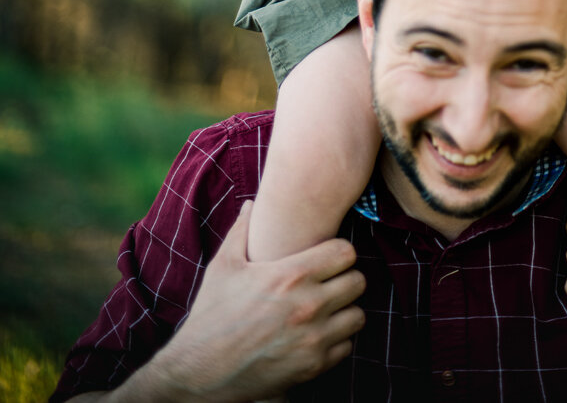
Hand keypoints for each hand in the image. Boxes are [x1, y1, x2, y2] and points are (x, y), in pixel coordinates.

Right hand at [137, 201, 364, 401]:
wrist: (198, 372)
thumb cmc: (210, 316)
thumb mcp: (223, 269)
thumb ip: (242, 232)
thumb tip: (250, 204)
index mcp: (290, 276)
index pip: (346, 252)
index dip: (338, 254)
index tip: (327, 261)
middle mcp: (308, 305)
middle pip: (358, 281)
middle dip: (345, 281)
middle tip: (328, 286)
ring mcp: (313, 337)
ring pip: (357, 315)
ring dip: (344, 312)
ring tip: (325, 311)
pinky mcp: (313, 365)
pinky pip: (346, 346)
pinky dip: (335, 342)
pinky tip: (315, 336)